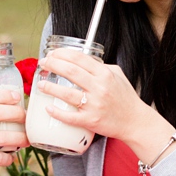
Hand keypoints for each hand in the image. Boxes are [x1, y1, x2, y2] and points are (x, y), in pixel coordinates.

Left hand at [32, 47, 169, 155]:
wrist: (135, 121)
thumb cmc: (125, 98)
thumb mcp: (117, 75)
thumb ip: (100, 66)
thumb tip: (81, 60)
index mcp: (105, 74)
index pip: (79, 58)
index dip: (61, 54)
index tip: (51, 54)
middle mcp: (99, 88)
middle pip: (70, 72)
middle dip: (52, 65)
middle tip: (43, 64)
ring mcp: (94, 105)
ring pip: (66, 93)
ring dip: (50, 88)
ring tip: (40, 84)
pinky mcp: (91, 120)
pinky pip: (70, 117)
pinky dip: (57, 112)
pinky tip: (48, 108)